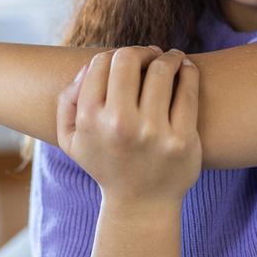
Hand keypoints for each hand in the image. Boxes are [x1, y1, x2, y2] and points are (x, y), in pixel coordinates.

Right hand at [57, 45, 200, 204]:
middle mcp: (119, 125)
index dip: (116, 54)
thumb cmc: (107, 164)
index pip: (101, 62)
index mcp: (90, 120)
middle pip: (129, 59)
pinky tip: (187, 69)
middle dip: (142, 51)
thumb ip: (67, 101)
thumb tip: (87, 68)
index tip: (131, 59)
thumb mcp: (72, 140)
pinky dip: (189, 71)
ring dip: (169, 57)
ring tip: (173, 58)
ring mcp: (153, 133)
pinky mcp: (182, 140)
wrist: (141, 204)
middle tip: (153, 55)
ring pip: (162, 70)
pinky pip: (187, 90)